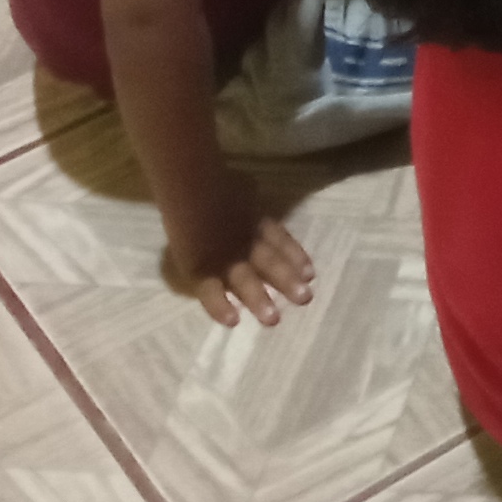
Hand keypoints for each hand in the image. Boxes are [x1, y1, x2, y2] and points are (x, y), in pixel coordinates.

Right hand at [168, 184, 313, 327]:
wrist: (191, 185)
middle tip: (306, 300)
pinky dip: (220, 307)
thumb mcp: (242, 184)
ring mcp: (222, 256)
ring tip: (273, 320)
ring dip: (259, 300)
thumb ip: (248, 195)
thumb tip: (252, 192)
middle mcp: (244, 241)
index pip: (280, 240)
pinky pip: (211, 292)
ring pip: (245, 280)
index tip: (310, 274)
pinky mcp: (199, 268)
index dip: (295, 257)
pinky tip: (232, 322)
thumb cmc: (214, 180)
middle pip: (270, 262)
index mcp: (254, 220)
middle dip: (287, 282)